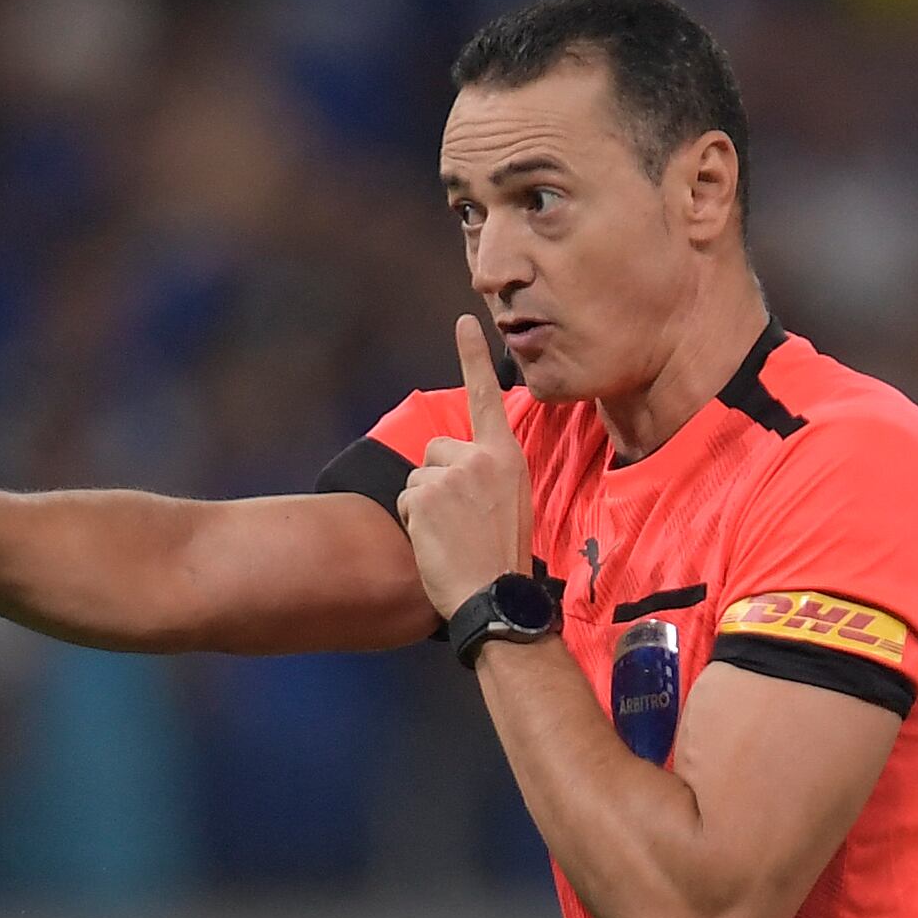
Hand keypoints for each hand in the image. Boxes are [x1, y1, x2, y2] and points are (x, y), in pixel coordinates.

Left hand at [396, 315, 531, 621]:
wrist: (496, 597)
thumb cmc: (501, 559)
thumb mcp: (510, 504)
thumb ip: (486, 474)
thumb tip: (451, 466)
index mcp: (507, 457)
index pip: (488, 397)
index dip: (473, 356)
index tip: (464, 320)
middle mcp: (481, 457)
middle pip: (435, 449)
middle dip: (437, 481)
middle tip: (461, 522)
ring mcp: (453, 473)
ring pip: (417, 477)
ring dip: (426, 505)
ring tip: (452, 535)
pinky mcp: (428, 493)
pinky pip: (406, 499)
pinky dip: (415, 522)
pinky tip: (438, 542)